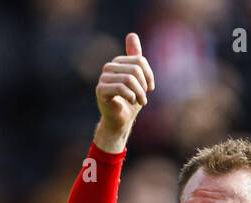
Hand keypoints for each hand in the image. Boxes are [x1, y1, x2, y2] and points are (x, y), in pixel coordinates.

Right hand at [94, 33, 154, 148]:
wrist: (120, 121)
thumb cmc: (130, 101)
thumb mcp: (138, 79)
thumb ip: (136, 59)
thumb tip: (131, 34)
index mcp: (118, 62)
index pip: (139, 61)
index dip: (148, 74)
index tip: (150, 88)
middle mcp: (108, 67)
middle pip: (135, 69)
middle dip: (143, 85)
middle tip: (144, 98)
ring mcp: (103, 78)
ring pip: (129, 79)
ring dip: (139, 93)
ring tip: (141, 102)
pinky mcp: (100, 90)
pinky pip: (120, 87)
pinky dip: (131, 96)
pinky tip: (132, 102)